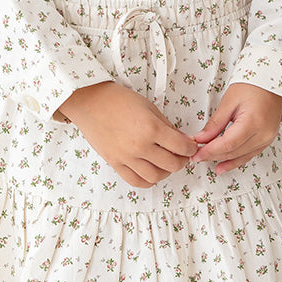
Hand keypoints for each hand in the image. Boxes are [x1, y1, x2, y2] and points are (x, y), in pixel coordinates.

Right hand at [57, 81, 201, 187]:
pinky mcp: (115, 163)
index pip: (181, 147)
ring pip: (155, 177)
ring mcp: (126, 157)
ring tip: (165, 163)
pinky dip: (147, 180)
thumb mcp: (149, 107)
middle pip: (171, 165)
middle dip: (181, 161)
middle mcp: (140, 146)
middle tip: (181, 155)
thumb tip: (181, 140)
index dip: (190, 148)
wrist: (90, 102)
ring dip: (165, 172)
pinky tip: (150, 171)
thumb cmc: (118, 100)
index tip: (191, 147)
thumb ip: (167, 126)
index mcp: (151, 128)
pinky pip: (135, 181)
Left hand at [187, 83, 281, 174]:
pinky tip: (224, 165)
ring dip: (223, 161)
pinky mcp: (267, 140)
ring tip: (206, 162)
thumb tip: (201, 139)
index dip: (210, 151)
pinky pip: (249, 155)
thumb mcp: (229, 101)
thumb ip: (215, 123)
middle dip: (213, 156)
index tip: (196, 154)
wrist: (271, 83)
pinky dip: (235, 160)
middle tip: (197, 156)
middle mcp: (263, 134)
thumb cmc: (253, 86)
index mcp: (254, 122)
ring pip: (241, 156)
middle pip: (233, 152)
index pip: (227, 144)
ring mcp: (267, 139)